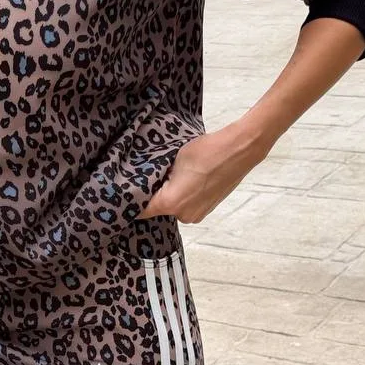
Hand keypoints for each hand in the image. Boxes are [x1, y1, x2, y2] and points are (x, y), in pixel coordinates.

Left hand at [138, 121, 272, 222]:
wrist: (240, 150)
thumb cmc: (207, 150)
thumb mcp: (172, 158)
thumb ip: (156, 174)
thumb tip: (147, 179)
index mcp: (170, 203)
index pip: (141, 209)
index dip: (132, 201)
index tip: (124, 194)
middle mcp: (183, 215)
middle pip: (158, 208)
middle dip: (154, 194)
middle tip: (156, 176)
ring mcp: (196, 214)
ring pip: (172, 206)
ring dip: (170, 194)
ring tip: (176, 174)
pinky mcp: (206, 210)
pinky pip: (186, 205)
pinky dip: (184, 195)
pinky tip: (189, 178)